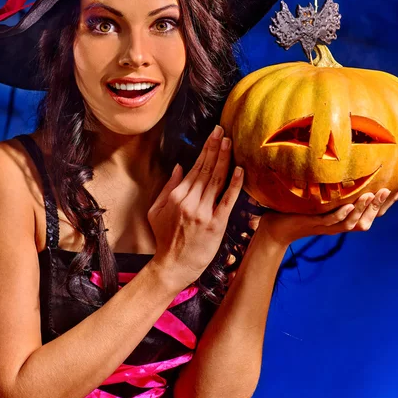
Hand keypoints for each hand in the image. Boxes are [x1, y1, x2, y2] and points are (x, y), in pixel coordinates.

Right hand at [147, 125, 243, 287]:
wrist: (173, 266)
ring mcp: (204, 213)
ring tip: (230, 142)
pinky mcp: (216, 225)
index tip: (214, 134)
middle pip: (207, 170)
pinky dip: (234, 184)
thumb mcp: (157, 211)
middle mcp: (190, 202)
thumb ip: (168, 187)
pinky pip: (227, 201)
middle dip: (216, 148)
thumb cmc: (165, 239)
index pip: (195, 167)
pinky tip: (240, 170)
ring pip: (217, 181)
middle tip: (223, 131)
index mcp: (176, 196)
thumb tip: (180, 166)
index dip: (206, 149)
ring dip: (224, 159)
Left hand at [256, 183, 397, 248]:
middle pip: (369, 217)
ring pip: (353, 221)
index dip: (390, 200)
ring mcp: (329, 226)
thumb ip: (334, 183)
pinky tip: (349, 205)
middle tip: (391, 189)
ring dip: (364, 208)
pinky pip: (331, 221)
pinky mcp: (315, 224)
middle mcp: (341, 222)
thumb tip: (344, 158)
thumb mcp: (320, 194)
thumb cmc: (299, 209)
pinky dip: (342, 214)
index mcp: (346, 215)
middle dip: (381, 204)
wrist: (277, 227)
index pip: (375, 209)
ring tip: (374, 194)